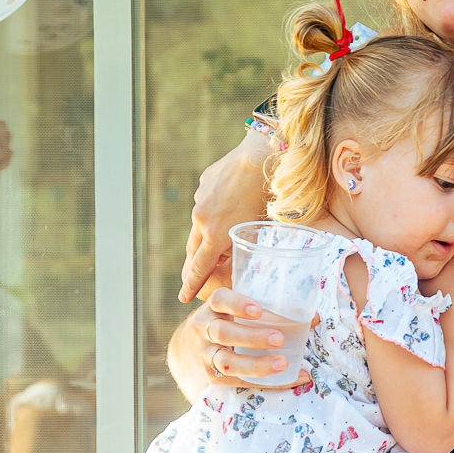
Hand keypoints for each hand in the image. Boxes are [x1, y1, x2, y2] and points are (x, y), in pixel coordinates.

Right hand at [179, 133, 273, 301]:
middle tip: (192, 278)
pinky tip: (229, 202)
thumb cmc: (270, 194)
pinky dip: (215, 207)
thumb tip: (240, 254)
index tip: (183, 298)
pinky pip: (207, 201)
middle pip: (195, 248)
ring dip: (207, 233)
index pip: (199, 267)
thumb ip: (246, 243)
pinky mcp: (204, 182)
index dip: (191, 284)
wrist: (261, 155)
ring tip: (215, 240)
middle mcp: (202, 219)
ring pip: (201, 223)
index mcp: (216, 234)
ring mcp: (201, 199)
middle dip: (194, 264)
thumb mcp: (261, 228)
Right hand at [190, 289, 313, 388]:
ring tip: (282, 363)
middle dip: (252, 337)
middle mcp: (204, 330)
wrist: (192, 348)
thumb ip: (270, 308)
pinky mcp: (212, 376)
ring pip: (226, 362)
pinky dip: (266, 382)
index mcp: (213, 308)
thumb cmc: (229, 321)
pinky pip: (238, 381)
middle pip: (223, 333)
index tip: (258, 310)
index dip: (237, 304)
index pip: (219, 300)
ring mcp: (205, 354)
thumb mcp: (239, 309)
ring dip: (256, 364)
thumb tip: (312, 317)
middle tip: (279, 339)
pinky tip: (292, 378)